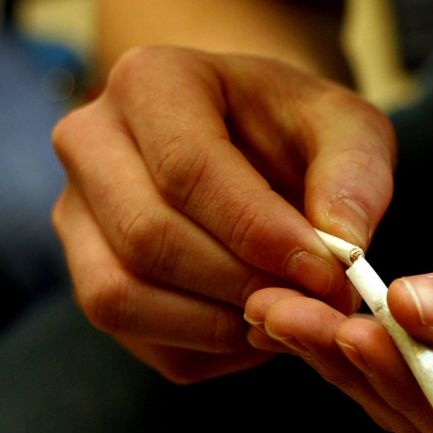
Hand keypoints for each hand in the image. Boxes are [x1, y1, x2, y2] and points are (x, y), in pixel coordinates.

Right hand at [52, 46, 394, 382]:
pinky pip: (139, 339)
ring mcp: (76, 215)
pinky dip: (209, 350)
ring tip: (290, 317)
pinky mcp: (89, 277)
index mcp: (150, 82)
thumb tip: (343, 248)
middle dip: (243, 284)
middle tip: (316, 304)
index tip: (326, 272)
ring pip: (121, 296)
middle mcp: (89, 142)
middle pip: (148, 237)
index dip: (260, 233)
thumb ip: (356, 175)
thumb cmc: (299, 130)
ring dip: (219, 326)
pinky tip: (261, 328)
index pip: (188, 169)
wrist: (257, 145)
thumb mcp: (349, 127)